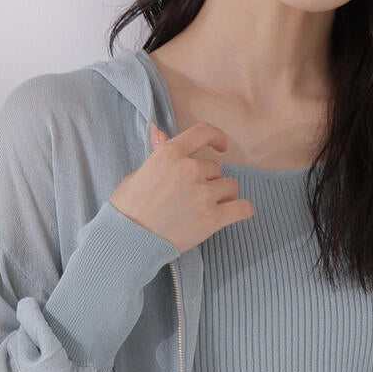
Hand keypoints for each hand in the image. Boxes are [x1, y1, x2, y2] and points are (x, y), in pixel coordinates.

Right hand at [109, 121, 255, 254]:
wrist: (129, 240)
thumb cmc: (129, 208)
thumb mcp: (139, 173)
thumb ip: (158, 152)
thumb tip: (159, 131)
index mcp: (170, 154)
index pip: (203, 132)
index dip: (216, 137)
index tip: (221, 146)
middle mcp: (189, 169)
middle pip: (216, 168)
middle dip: (208, 181)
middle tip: (191, 197)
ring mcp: (203, 194)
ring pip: (230, 187)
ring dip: (222, 196)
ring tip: (205, 208)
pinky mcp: (212, 218)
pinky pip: (243, 208)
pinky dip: (242, 210)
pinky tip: (236, 212)